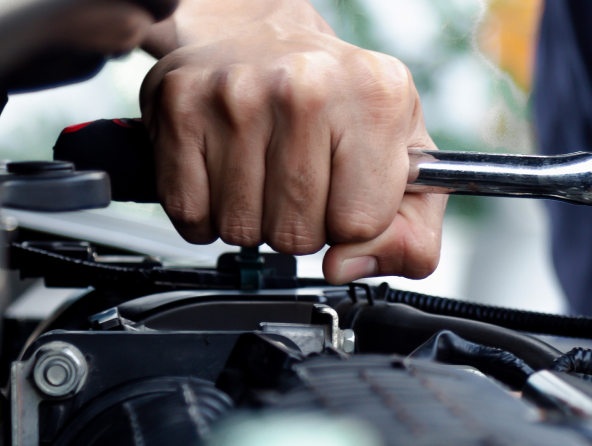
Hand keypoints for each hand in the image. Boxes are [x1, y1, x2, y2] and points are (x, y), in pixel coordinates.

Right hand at [139, 0, 443, 283]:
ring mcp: (236, 94)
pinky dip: (205, 212)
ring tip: (263, 170)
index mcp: (375, 95)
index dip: (351, 224)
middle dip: (300, 225)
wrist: (263, 32)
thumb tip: (347, 268)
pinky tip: (225, 172)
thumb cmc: (337, 96)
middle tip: (299, 178)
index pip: (361, 224)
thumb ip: (412, 232)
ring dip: (253, 219)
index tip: (344, 190)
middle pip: (298, 234)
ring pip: (242, 230)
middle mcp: (305, 85)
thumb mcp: (403, 153)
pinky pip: (190, 213)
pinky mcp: (179, 105)